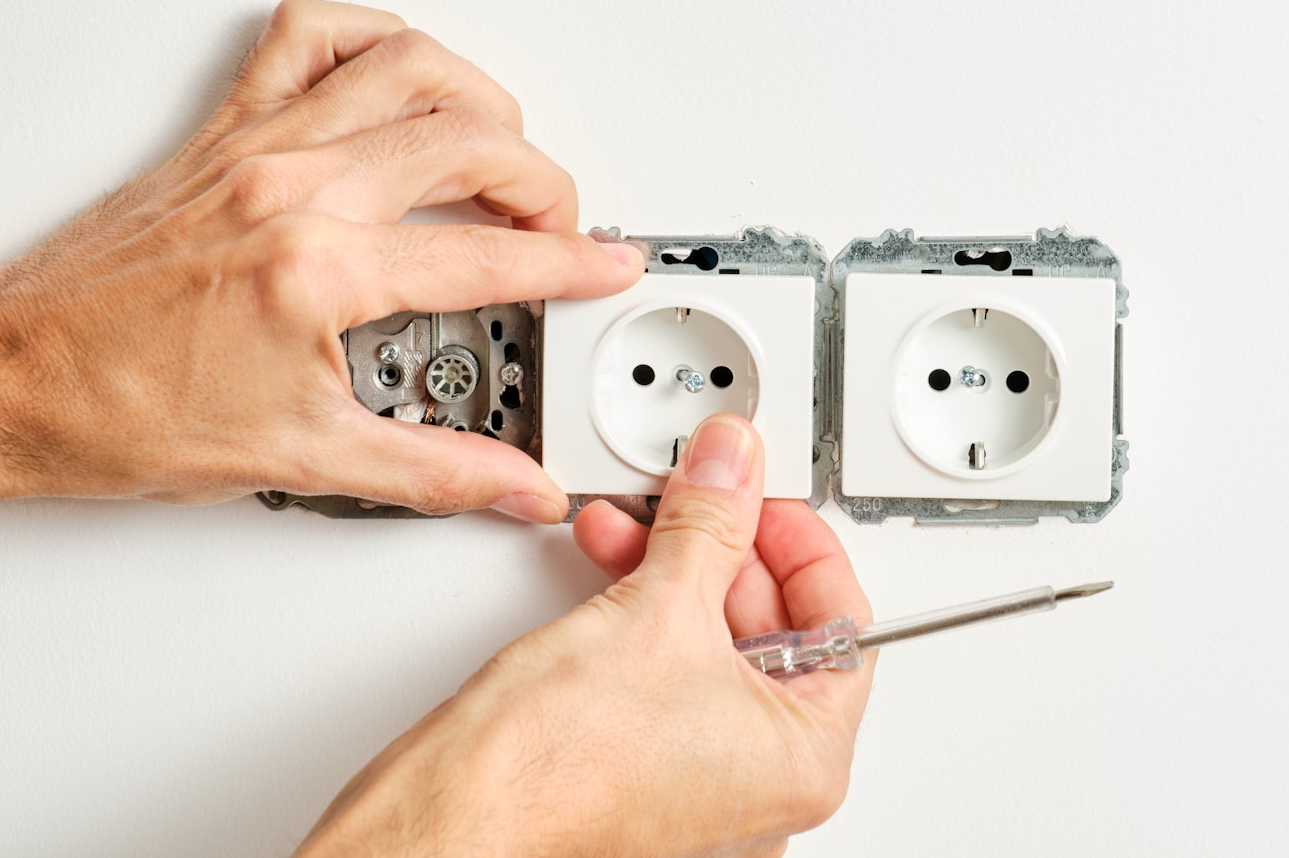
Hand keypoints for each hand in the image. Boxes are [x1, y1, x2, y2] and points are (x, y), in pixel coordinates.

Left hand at [0, 0, 643, 517]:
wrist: (9, 383)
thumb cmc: (119, 414)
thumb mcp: (298, 459)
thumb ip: (432, 472)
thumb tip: (513, 487)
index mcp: (318, 271)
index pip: (489, 260)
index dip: (571, 265)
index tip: (607, 267)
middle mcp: (294, 188)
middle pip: (470, 140)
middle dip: (544, 182)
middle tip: (559, 227)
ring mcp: (259, 145)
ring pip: (408, 66)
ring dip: (480, 98)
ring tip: (502, 149)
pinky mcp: (224, 130)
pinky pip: (310, 40)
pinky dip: (373, 40)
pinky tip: (400, 79)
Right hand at [298, 413, 876, 856]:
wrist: (448, 821)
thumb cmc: (550, 772)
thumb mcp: (656, 608)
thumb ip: (711, 521)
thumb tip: (736, 466)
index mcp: (807, 760)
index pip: (840, 622)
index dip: (800, 541)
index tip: (765, 495)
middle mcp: (765, 782)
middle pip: (773, 626)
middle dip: (722, 546)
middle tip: (698, 491)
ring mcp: (704, 780)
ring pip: (713, 642)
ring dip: (672, 567)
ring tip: (636, 520)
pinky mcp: (646, 767)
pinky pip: (670, 670)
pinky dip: (645, 612)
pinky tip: (613, 563)